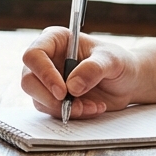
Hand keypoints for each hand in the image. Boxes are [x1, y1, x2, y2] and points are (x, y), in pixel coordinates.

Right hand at [21, 28, 144, 119]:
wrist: (127, 82)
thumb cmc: (119, 63)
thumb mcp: (112, 60)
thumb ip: (93, 69)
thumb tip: (72, 86)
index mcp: (55, 40)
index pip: (34, 55)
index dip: (44, 73)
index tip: (63, 91)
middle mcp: (46, 60)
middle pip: (28, 81)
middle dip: (49, 98)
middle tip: (72, 105)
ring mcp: (47, 81)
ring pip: (38, 100)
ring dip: (64, 109)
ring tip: (91, 106)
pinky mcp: (53, 98)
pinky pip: (52, 111)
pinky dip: (72, 114)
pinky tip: (92, 108)